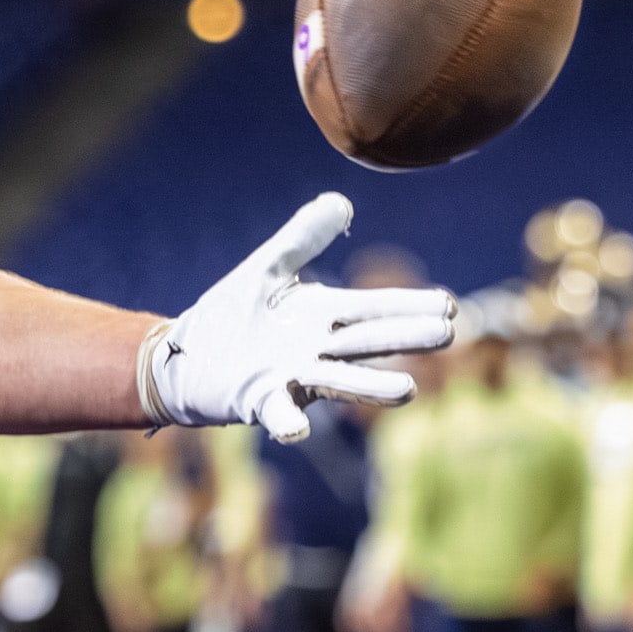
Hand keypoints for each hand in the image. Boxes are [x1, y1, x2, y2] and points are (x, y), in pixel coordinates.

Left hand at [143, 194, 453, 443]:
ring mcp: (292, 378)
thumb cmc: (231, 315)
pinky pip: (279, 414)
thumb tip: (340, 202)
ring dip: (370, 387)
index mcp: (322, 314)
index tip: (447, 305)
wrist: (184, 356)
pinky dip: (289, 422)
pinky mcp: (258, 401)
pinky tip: (297, 429)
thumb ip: (300, 239)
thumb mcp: (266, 270)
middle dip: (405, 337)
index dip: (409, 305)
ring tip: (408, 390)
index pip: (373, 307)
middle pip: (367, 341)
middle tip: (446, 333)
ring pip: (339, 381)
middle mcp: (317, 349)